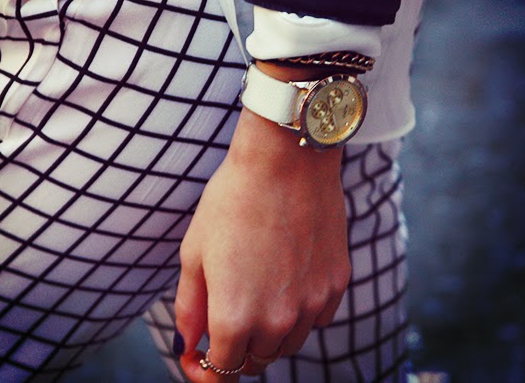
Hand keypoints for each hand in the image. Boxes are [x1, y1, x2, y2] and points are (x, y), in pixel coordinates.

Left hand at [174, 82, 350, 381]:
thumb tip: (188, 345)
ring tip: (255, 293)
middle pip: (257, 362)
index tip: (198, 357)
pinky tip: (286, 279)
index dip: (205, 371)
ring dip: (268, 335)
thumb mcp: (195, 253)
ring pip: (288, 345)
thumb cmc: (232, 201)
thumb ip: (190, 308)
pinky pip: (316, 320)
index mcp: (234, 317)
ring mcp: (311, 305)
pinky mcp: (336, 285)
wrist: (286, 161)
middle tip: (225, 319)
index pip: (222, 373)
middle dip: (236, 351)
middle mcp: (276, 321)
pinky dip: (299, 313)